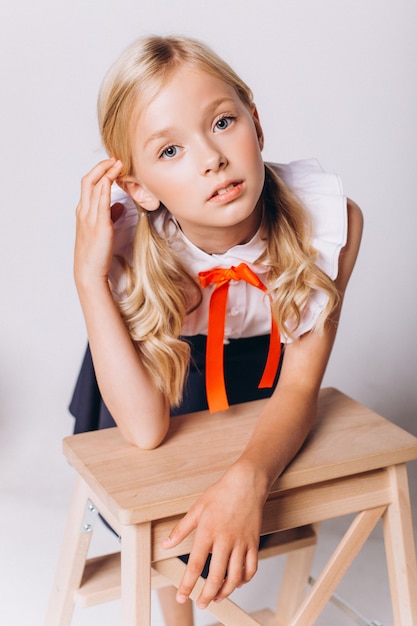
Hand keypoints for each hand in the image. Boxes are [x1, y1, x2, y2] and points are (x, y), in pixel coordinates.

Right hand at [74, 158, 122, 286]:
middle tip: (116, 159)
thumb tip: (120, 205)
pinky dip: (106, 187)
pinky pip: (101, 201)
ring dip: (107, 172)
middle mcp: (84, 212)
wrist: (89, 271)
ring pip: (94, 187)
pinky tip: (113, 178)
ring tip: (119, 164)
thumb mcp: (103, 230)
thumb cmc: (96, 253)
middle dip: (102, 167)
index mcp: (83, 212)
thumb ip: (110, 215)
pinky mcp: (100, 225)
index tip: (112, 164)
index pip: (89, 184)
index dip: (100, 171)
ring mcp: (90, 218)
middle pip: (89, 180)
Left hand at [161, 461, 266, 608]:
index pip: (195, 565)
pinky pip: (251, 567)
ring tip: (218, 598)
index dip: (187, 585)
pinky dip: (245, 579)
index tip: (182, 597)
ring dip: (226, 592)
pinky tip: (237, 582)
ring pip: (236, 577)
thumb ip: (181, 529)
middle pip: (216, 576)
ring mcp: (241, 542)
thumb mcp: (197, 508)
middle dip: (207, 595)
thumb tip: (166, 545)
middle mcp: (225, 540)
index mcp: (208, 532)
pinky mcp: (254, 542)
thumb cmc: (221, 493)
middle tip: (201, 604)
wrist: (247, 483)